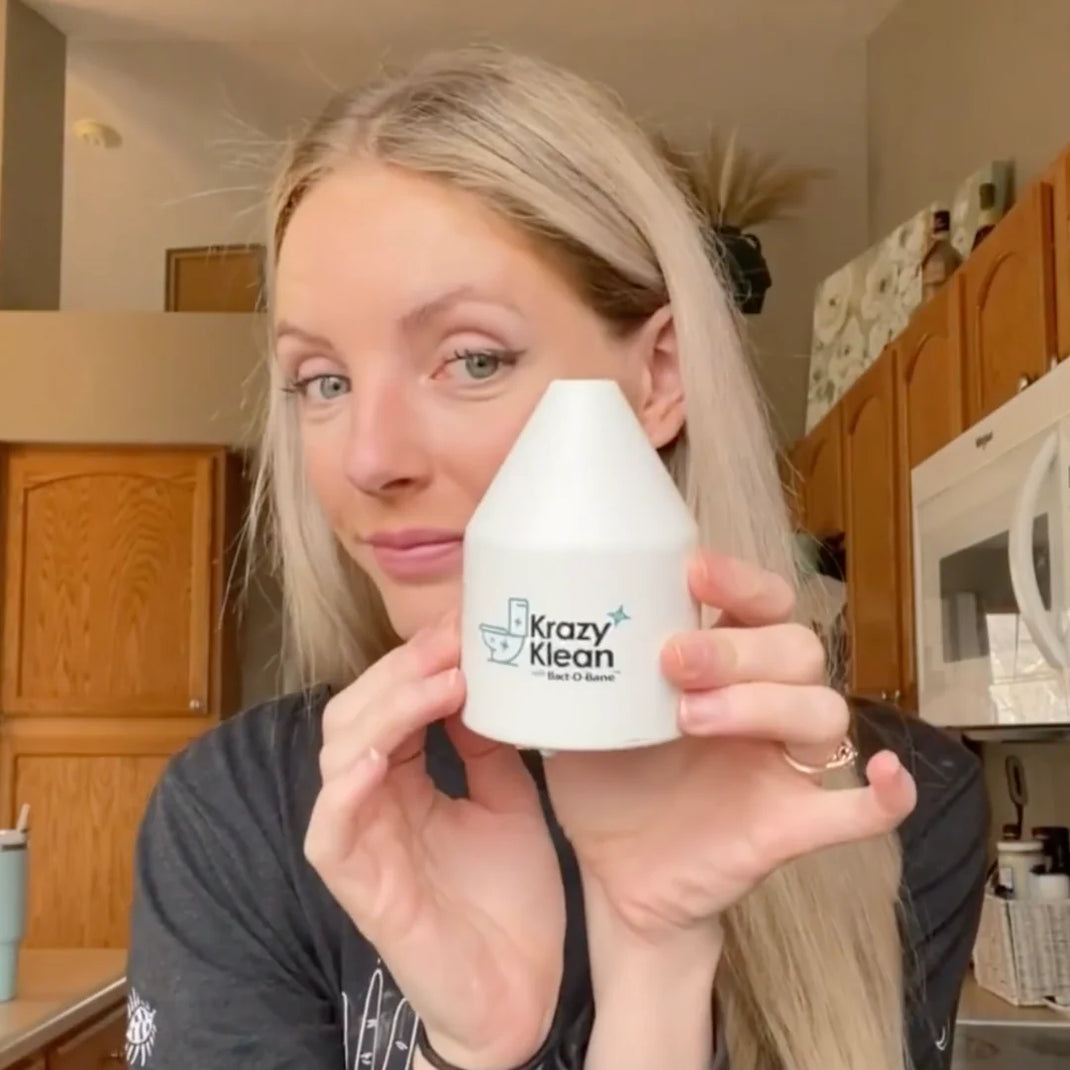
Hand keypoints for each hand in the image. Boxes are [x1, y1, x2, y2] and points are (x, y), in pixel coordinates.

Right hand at [304, 614, 564, 1069]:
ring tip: (440, 679)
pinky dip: (347, 786)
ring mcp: (362, 844)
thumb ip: (487, 746)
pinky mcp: (361, 889)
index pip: (390, 701)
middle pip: (356, 712)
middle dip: (402, 668)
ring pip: (339, 755)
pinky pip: (330, 830)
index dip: (419, 658)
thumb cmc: (508, 900)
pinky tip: (380, 754)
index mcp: (404, 780)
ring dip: (386, 709)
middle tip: (453, 637)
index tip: (465, 621)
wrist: (520, 994)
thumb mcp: (509, 800)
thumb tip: (484, 679)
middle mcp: (374, 803)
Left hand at [544, 549, 916, 946]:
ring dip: (767, 703)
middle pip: (795, 647)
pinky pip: (859, 810)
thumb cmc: (603, 777)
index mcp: (720, 664)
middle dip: (736, 647)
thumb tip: (512, 611)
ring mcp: (782, 764)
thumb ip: (570, 661)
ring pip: (824, 710)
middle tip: (671, 661)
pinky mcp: (791, 825)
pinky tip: (885, 777)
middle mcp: (762, 703)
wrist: (612, 872)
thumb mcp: (581, 709)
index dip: (740, 579)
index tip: (691, 572)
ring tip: (691, 717)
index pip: (760, 600)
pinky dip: (883, 794)